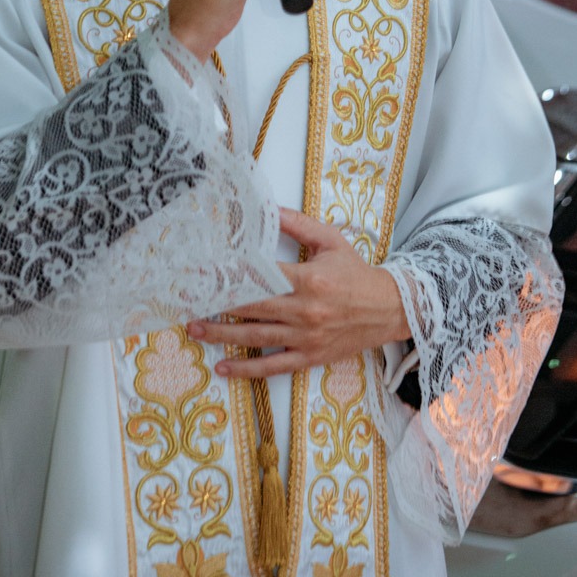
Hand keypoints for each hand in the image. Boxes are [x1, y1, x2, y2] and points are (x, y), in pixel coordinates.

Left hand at [187, 208, 410, 377]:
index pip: (259, 275)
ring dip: (222, 335)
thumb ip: (297, 223)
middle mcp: (304, 311)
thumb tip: (267, 207)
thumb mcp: (329, 240)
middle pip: (251, 307)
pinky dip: (247, 370)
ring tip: (194, 329)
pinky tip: (224, 368)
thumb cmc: (357, 272)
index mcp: (309, 279)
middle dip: (215, 304)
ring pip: (256, 338)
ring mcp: (306, 338)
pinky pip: (273, 367)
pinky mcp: (310, 357)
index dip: (229, 274)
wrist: (390, 309)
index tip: (201, 271)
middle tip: (186, 300)